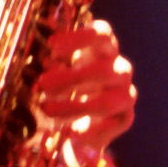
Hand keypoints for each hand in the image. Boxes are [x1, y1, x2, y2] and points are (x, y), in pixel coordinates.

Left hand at [32, 19, 135, 163]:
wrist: (77, 124)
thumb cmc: (63, 86)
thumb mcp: (53, 71)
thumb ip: (49, 63)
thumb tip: (41, 60)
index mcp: (102, 48)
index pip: (102, 33)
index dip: (79, 38)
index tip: (51, 46)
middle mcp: (119, 68)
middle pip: (103, 69)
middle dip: (69, 78)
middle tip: (42, 84)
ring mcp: (126, 93)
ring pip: (106, 102)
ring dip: (73, 107)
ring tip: (46, 109)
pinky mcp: (126, 117)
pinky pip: (111, 125)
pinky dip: (88, 130)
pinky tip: (70, 133)